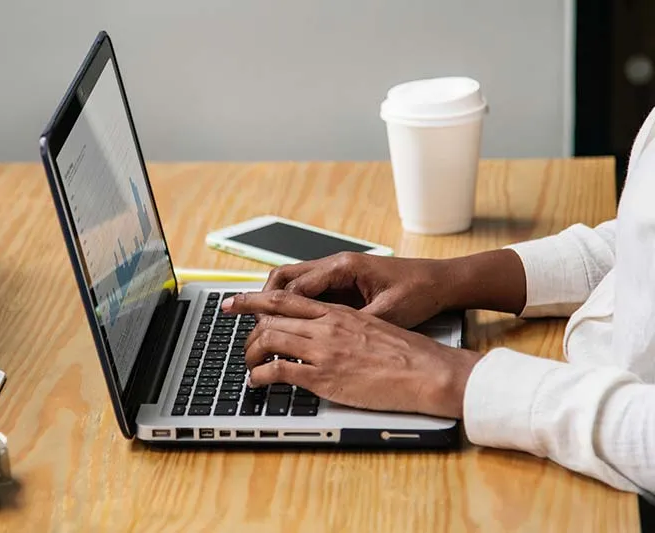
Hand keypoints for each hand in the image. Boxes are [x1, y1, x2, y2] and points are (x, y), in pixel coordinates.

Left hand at [222, 291, 481, 418]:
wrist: (427, 370)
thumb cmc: (407, 353)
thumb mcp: (373, 326)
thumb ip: (346, 326)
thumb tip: (329, 332)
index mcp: (338, 312)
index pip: (287, 298)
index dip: (256, 299)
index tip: (238, 301)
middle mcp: (326, 325)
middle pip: (271, 316)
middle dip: (245, 322)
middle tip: (234, 330)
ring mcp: (323, 350)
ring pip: (270, 339)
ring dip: (251, 351)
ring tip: (248, 362)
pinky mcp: (325, 376)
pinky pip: (279, 370)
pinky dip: (260, 375)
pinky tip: (257, 381)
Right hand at [263, 252, 453, 327]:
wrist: (441, 281)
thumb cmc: (418, 292)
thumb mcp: (386, 314)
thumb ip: (353, 325)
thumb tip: (323, 345)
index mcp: (343, 267)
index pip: (294, 286)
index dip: (271, 306)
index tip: (256, 325)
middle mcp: (335, 265)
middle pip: (284, 277)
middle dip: (261, 297)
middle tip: (240, 313)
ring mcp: (337, 273)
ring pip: (292, 283)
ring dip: (274, 301)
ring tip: (256, 322)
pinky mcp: (343, 283)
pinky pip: (308, 292)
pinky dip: (292, 305)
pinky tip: (285, 324)